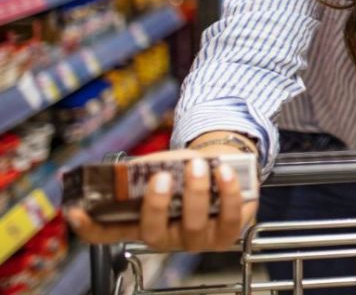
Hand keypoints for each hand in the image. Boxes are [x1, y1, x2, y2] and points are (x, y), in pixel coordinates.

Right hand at [67, 147, 257, 251]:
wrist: (226, 168)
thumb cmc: (187, 171)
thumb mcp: (164, 166)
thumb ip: (148, 168)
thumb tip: (132, 167)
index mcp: (143, 222)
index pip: (109, 233)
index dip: (90, 227)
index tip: (75, 212)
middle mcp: (167, 237)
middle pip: (153, 231)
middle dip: (156, 205)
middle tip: (161, 177)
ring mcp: (198, 239)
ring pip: (193, 224)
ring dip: (195, 192)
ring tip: (198, 165)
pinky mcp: (228, 234)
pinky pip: (230, 217)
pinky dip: (228, 192)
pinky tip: (225, 172)